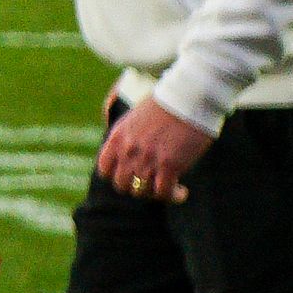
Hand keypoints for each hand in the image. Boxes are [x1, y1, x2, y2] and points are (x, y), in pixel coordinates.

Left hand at [96, 98, 213, 204]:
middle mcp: (128, 150)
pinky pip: (163, 193)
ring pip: (141, 192)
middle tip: (151, 185)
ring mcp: (147, 158)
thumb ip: (128, 137)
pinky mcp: (168, 164)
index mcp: (118, 137)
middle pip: (121, 184)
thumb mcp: (135, 119)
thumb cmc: (166, 105)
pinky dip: (173, 196)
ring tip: (169, 190)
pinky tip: (181, 192)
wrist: (187, 97)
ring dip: (154, 194)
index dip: (117, 177)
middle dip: (136, 188)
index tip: (131, 178)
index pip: (105, 169)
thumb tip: (129, 153)